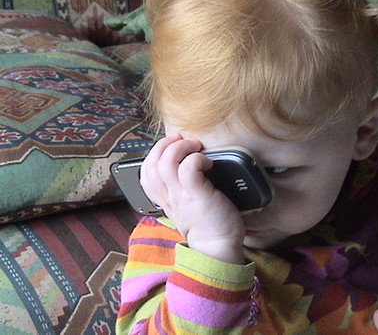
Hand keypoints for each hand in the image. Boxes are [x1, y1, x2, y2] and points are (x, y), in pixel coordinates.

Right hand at [140, 135, 245, 263]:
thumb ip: (183, 192)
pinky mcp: (198, 195)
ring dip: (180, 147)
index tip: (172, 148)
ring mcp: (182, 196)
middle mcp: (170, 196)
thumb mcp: (188, 209)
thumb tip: (192, 170)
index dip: (155, 155)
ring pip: (165, 162)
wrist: (218, 251)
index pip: (145, 173)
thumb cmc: (210, 227)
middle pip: (151, 163)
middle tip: (183, 141)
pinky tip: (208, 162)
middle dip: (164, 145)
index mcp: (166, 200)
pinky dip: (196, 158)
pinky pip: (188, 168)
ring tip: (195, 147)